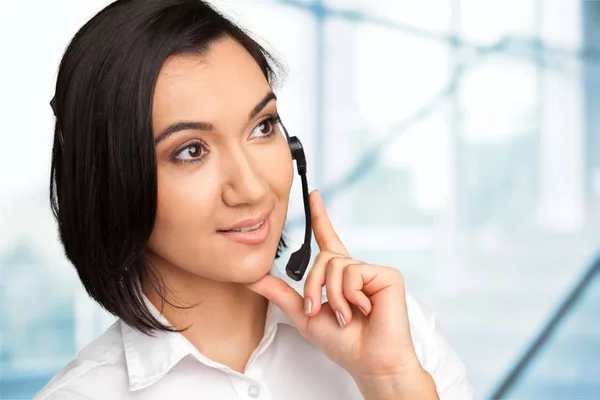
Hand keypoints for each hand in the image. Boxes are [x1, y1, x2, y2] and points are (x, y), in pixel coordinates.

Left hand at [247, 190, 437, 398]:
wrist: (369, 361)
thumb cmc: (343, 343)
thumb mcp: (305, 315)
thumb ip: (281, 293)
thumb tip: (252, 277)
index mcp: (339, 277)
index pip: (327, 239)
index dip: (320, 217)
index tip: (314, 194)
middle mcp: (355, 269)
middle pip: (323, 258)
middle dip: (314, 287)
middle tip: (320, 311)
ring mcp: (372, 271)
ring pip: (335, 265)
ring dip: (333, 296)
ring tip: (346, 315)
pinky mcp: (386, 275)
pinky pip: (353, 273)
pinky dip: (351, 295)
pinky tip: (363, 309)